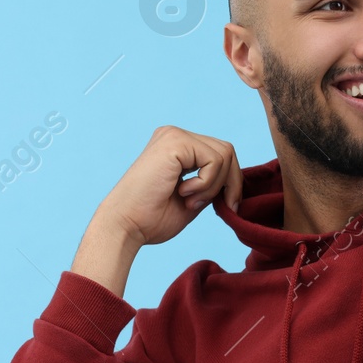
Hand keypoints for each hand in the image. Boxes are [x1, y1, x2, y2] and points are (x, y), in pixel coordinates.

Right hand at [99, 126, 243, 247]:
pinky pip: (214, 160)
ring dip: (214, 186)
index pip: (220, 154)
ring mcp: (174, 135)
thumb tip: (238, 180)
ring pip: (224, 154)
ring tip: (189, 201)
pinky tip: (183, 193)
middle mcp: (175, 135)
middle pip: (227, 150)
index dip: (231, 181)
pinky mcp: (174, 141)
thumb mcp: (194, 199)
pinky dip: (206, 183)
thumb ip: (212, 184)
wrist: (125, 226)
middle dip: (231, 183)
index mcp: (177, 147)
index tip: (229, 207)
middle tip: (218, 207)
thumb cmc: (152, 219)